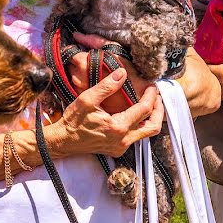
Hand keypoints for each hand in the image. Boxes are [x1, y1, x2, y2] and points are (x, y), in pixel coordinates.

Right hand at [46, 68, 164, 158]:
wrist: (63, 141)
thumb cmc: (73, 121)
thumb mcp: (87, 99)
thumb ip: (106, 86)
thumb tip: (122, 73)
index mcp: (118, 127)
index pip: (144, 109)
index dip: (151, 95)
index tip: (152, 85)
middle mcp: (123, 140)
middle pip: (153, 126)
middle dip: (158, 110)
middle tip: (157, 96)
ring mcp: (121, 147)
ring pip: (147, 134)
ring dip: (151, 118)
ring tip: (150, 104)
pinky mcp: (118, 149)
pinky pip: (136, 138)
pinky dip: (141, 125)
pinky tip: (136, 114)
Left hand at [67, 32, 153, 113]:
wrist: (137, 98)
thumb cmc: (127, 72)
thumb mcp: (115, 50)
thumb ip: (95, 40)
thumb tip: (77, 35)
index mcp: (85, 64)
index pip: (70, 53)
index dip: (77, 50)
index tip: (85, 51)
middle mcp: (79, 78)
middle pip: (70, 65)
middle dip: (78, 62)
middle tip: (92, 61)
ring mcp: (80, 90)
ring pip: (73, 76)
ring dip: (80, 72)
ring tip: (95, 71)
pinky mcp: (85, 100)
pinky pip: (77, 87)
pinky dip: (83, 83)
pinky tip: (96, 81)